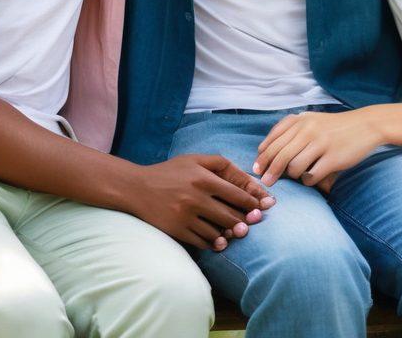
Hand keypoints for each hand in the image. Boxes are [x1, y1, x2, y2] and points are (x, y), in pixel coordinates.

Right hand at [127, 154, 274, 251]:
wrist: (137, 188)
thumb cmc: (171, 172)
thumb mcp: (194, 159)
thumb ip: (221, 164)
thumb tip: (247, 179)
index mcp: (202, 177)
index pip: (236, 193)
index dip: (253, 201)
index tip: (264, 206)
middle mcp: (195, 197)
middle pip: (230, 215)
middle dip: (246, 221)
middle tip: (254, 223)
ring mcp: (186, 216)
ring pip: (218, 231)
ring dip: (231, 234)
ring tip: (238, 233)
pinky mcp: (178, 231)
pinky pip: (203, 241)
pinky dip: (214, 243)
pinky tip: (220, 241)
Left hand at [253, 110, 379, 187]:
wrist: (365, 125)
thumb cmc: (334, 126)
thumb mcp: (310, 120)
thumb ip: (289, 131)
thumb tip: (264, 150)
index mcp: (300, 120)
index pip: (273, 140)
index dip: (263, 156)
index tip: (257, 169)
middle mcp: (308, 129)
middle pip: (280, 155)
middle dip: (269, 171)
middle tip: (265, 182)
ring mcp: (321, 143)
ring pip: (294, 167)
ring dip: (292, 176)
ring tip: (298, 175)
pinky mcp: (333, 158)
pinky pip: (311, 176)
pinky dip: (307, 181)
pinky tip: (311, 178)